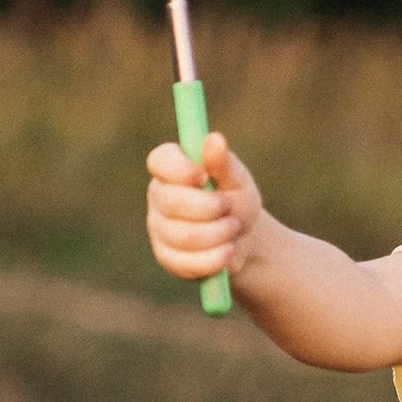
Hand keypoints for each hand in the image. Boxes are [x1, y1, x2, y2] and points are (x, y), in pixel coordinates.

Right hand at [145, 130, 260, 284]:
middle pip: (170, 202)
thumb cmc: (237, 200)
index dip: (180, 170)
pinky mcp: (166, 257)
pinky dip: (214, 258)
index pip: (160, 161)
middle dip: (208, 208)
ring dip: (217, 234)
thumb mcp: (237, 180)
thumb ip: (224, 163)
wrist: (242, 240)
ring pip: (181, 235)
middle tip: (230, 208)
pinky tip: (228, 252)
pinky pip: (186, 262)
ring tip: (234, 229)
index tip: (204, 177)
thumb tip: (214, 139)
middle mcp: (159, 196)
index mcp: (172, 168)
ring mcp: (159, 228)